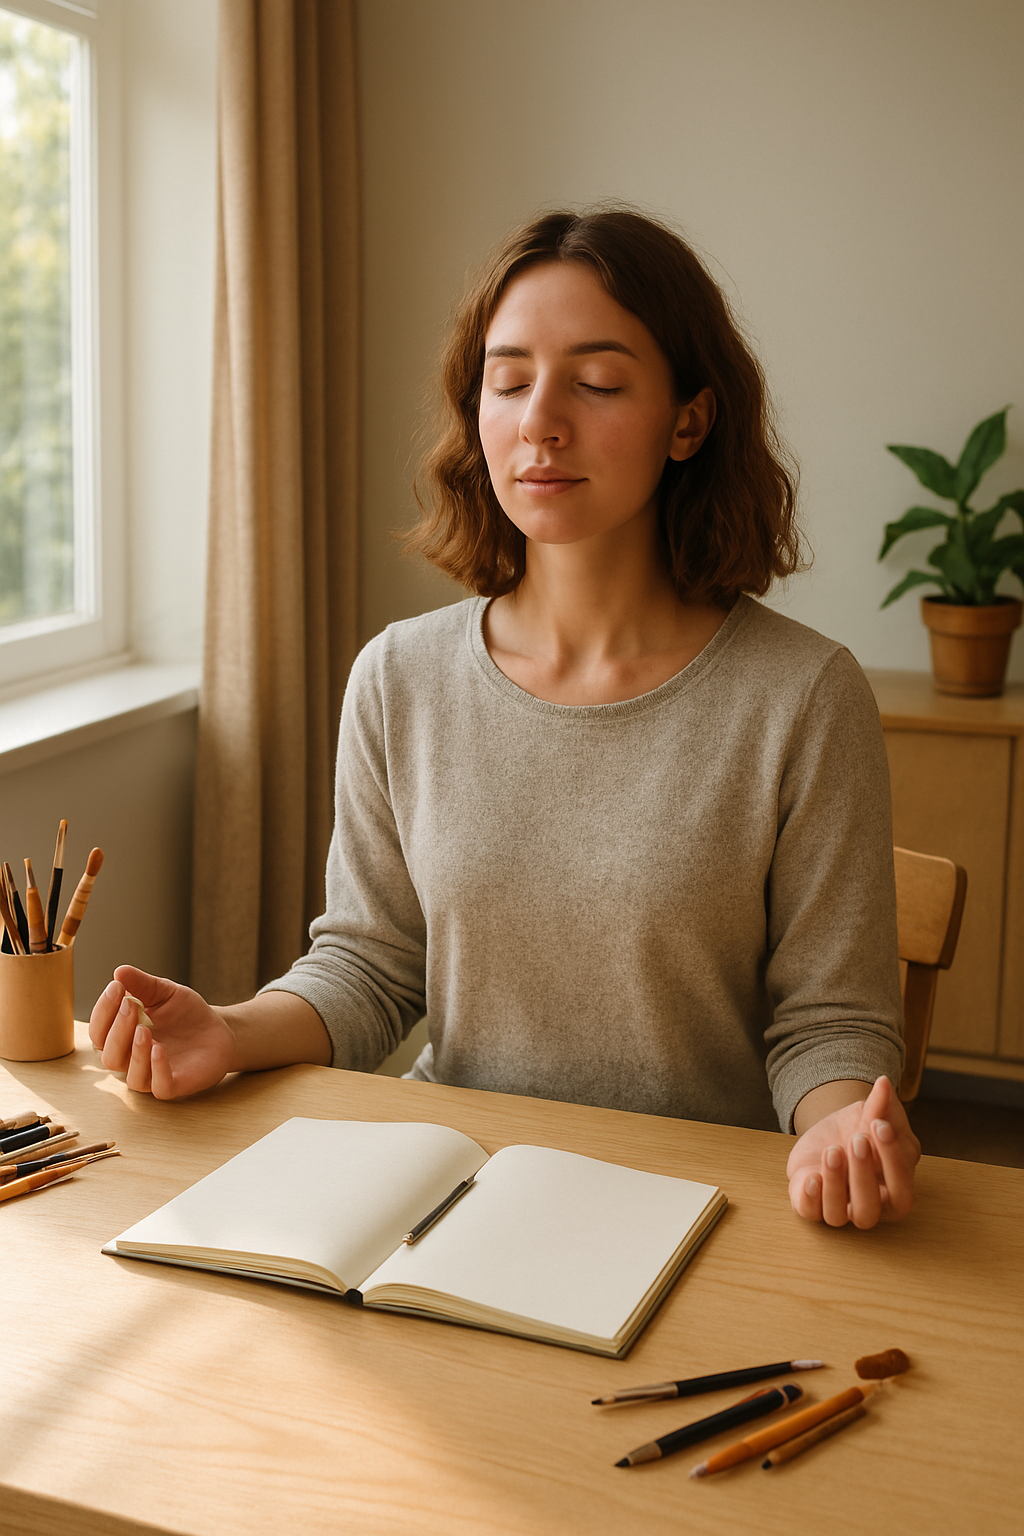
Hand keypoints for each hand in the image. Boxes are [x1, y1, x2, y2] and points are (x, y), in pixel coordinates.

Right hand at [89, 966, 235, 1099]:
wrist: (217, 1028)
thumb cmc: (185, 1013)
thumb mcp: (164, 992)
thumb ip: (142, 984)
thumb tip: (119, 971)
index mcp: (123, 1037)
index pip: (100, 1031)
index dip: (103, 1011)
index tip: (116, 987)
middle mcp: (132, 1059)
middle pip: (109, 1054)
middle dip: (116, 1029)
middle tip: (130, 1005)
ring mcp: (153, 1074)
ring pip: (130, 1075)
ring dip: (134, 1052)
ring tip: (143, 1029)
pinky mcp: (175, 1085)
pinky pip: (159, 1086)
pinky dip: (156, 1069)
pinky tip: (158, 1049)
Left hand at [787, 1076, 920, 1227]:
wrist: (831, 1135)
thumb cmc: (861, 1131)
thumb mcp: (873, 1116)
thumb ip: (881, 1105)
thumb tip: (883, 1083)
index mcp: (894, 1190)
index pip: (902, 1189)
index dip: (892, 1160)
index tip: (880, 1125)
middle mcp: (868, 1207)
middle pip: (870, 1210)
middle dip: (863, 1175)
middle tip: (857, 1138)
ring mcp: (838, 1209)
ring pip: (838, 1216)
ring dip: (835, 1183)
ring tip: (832, 1150)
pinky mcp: (811, 1205)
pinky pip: (810, 1213)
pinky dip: (810, 1199)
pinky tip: (811, 1176)